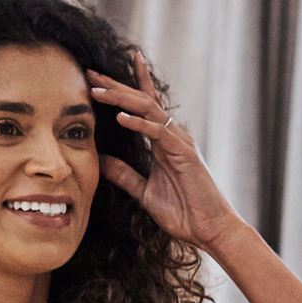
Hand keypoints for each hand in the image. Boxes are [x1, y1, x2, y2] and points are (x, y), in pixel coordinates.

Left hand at [89, 56, 243, 254]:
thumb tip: (101, 161)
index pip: (144, 107)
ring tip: (97, 90)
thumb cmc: (184, 213)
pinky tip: (120, 118)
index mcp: (164, 142)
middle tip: (91, 72)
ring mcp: (179, 142)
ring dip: (121, 98)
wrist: (210, 230)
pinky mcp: (185, 153)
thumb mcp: (144, 192)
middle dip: (115, 85)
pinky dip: (138, 124)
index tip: (101, 75)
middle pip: (142, 101)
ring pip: (148, 109)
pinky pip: (158, 132)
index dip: (126, 87)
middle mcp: (172, 136)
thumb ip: (124, 175)